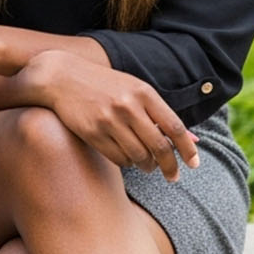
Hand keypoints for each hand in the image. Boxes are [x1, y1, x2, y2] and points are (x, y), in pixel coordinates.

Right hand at [24, 50, 198, 181]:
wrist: (60, 77)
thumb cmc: (103, 84)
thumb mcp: (133, 89)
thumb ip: (160, 113)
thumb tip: (194, 140)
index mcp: (142, 92)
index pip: (174, 127)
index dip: (187, 149)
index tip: (193, 164)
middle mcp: (127, 106)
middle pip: (160, 147)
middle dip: (170, 167)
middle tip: (173, 176)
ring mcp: (108, 120)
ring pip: (139, 156)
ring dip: (147, 166)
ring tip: (148, 166)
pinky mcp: (92, 132)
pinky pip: (118, 158)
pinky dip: (127, 162)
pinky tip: (126, 157)